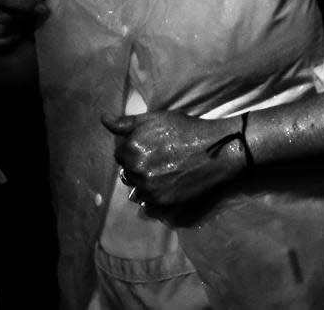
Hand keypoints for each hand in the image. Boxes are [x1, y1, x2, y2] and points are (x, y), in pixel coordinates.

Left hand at [102, 110, 247, 207]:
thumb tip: (104, 119)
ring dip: (146, 184)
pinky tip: (169, 185)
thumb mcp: (158, 119)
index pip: (120, 155)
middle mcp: (137, 171)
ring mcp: (149, 189)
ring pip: (136, 190)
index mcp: (132, 149)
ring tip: (166, 173)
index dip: (135, 150)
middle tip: (161, 159)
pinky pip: (148, 205)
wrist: (219, 150)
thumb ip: (127, 122)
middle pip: (127, 174)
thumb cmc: (189, 130)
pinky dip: (155, 197)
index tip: (152, 148)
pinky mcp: (162, 203)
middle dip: (139, 167)